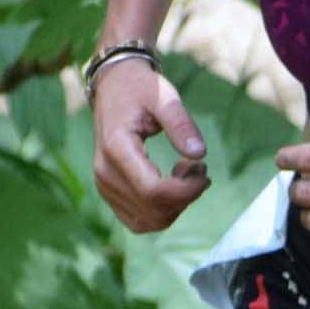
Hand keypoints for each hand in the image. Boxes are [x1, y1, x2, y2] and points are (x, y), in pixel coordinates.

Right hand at [92, 58, 209, 232]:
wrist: (113, 87)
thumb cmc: (140, 88)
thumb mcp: (164, 96)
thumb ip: (181, 124)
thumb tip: (199, 154)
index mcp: (116, 149)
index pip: (153, 191)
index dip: (186, 190)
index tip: (204, 169)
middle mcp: (105, 173)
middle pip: (153, 210)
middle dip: (186, 196)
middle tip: (198, 167)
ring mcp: (104, 186)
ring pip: (148, 221)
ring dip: (176, 205)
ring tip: (186, 172)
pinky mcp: (110, 193)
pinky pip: (139, 221)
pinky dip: (162, 211)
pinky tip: (172, 185)